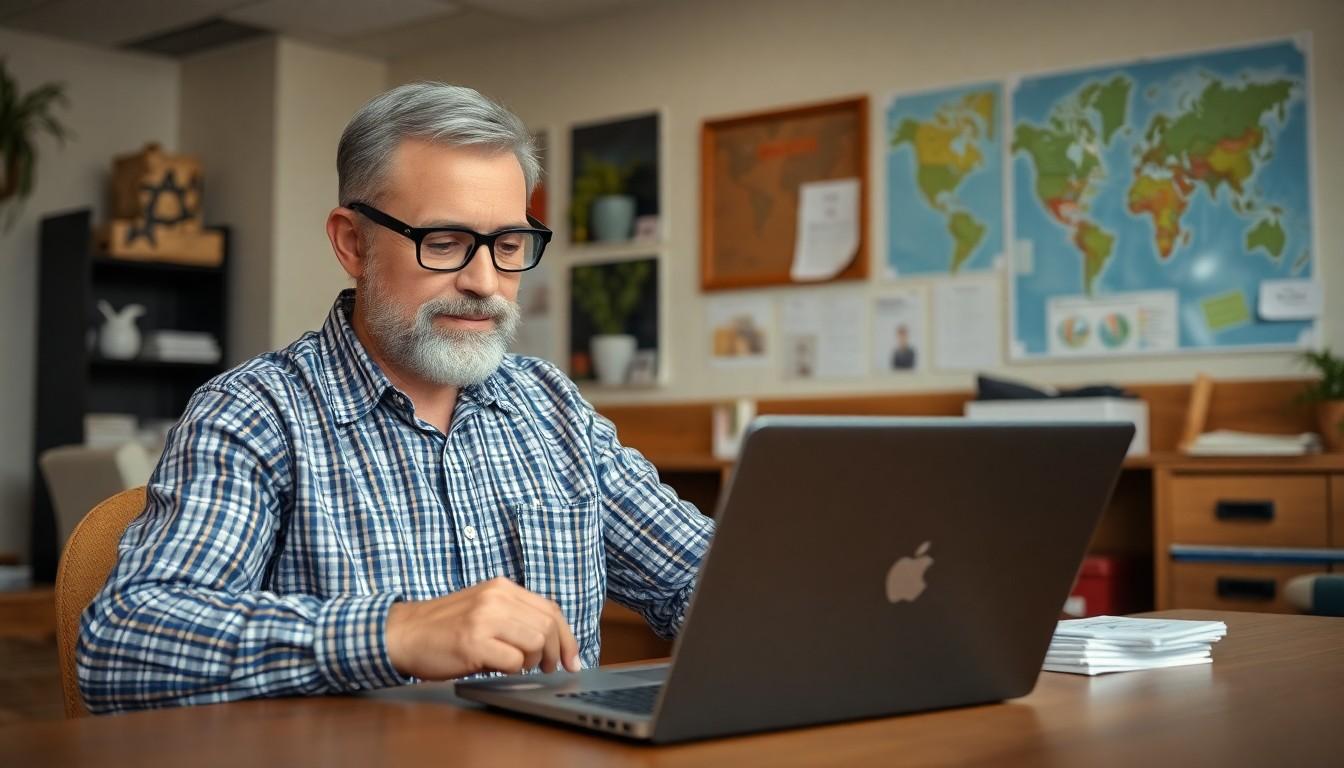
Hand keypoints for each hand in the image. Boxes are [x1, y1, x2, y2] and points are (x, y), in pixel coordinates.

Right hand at [384, 577, 581, 679]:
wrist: (403, 633)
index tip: (573, 659)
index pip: (551, 609)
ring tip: (518, 666)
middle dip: (556, 654)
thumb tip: (554, 641)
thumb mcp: (483, 608)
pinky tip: (499, 669)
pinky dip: (514, 671)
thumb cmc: (444, 627)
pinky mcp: (473, 642)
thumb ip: (514, 616)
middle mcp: (495, 598)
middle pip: (548, 627)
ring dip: (533, 662)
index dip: (568, 637)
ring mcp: (484, 619)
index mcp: (502, 587)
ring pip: (536, 643)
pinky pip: (514, 661)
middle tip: (549, 669)